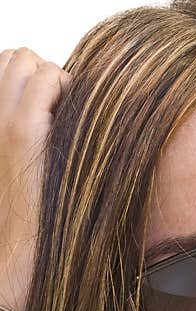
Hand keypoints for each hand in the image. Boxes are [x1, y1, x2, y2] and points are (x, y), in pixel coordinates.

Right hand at [0, 47, 70, 310]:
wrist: (16, 254)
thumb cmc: (33, 215)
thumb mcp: (24, 163)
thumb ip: (32, 131)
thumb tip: (60, 108)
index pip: (5, 64)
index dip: (35, 79)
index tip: (54, 109)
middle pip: (16, 56)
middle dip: (46, 72)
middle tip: (64, 110)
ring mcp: (1, 120)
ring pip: (29, 59)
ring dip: (56, 78)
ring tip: (67, 115)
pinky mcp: (22, 132)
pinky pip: (46, 79)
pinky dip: (66, 87)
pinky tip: (73, 120)